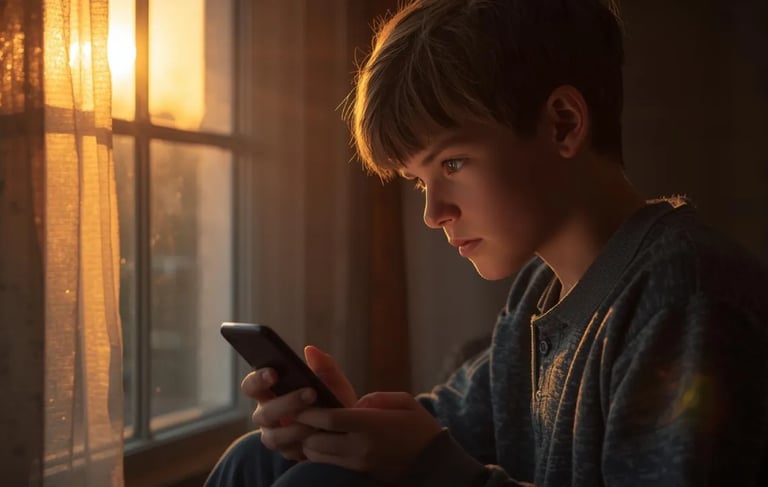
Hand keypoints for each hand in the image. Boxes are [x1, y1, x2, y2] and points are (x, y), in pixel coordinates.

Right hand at [242, 345, 356, 460]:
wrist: (350, 428)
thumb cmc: (334, 399)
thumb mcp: (333, 381)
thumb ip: (323, 366)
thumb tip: (310, 350)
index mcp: (270, 392)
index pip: (252, 385)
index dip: (258, 379)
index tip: (275, 372)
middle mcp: (267, 414)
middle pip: (263, 412)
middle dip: (287, 402)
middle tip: (311, 393)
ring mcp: (274, 435)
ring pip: (272, 435)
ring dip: (294, 427)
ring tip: (317, 419)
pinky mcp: (287, 451)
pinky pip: (287, 450)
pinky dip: (302, 442)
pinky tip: (317, 434)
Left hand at [296, 392, 442, 482]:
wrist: (436, 465)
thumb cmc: (421, 429)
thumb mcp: (405, 402)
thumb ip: (376, 398)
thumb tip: (353, 404)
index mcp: (372, 425)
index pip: (330, 419)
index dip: (310, 412)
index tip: (300, 404)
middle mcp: (361, 447)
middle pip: (316, 441)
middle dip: (303, 429)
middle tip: (298, 416)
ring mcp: (359, 464)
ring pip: (318, 457)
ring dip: (309, 443)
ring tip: (309, 429)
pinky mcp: (359, 475)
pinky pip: (329, 465)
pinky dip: (319, 455)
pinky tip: (321, 443)